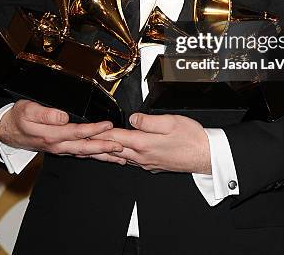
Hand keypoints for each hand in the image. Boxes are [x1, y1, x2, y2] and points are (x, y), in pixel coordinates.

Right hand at [0, 100, 124, 162]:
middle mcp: (58, 145)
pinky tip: (105, 155)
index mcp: (51, 135)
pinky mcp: (61, 148)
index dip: (93, 130)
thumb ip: (46, 114)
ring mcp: (60, 149)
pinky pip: (81, 153)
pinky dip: (95, 155)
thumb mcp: (28, 110)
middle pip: (85, 148)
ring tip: (120, 156)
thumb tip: (63, 117)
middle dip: (105, 148)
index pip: (77, 133)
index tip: (107, 126)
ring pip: (85, 153)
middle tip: (121, 147)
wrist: (7, 130)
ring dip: (103, 155)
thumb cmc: (18, 118)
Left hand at [92, 113, 211, 173]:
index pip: (115, 137)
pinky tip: (116, 156)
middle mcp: (142, 156)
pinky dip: (119, 157)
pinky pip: (131, 161)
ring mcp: (147, 163)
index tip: (86, 131)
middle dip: (95, 147)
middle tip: (78, 146)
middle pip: (113, 150)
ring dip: (104, 153)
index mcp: (144, 143)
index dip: (99, 133)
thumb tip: (133, 119)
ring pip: (120, 158)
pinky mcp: (153, 165)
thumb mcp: (170, 122)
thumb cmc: (192, 138)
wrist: (206, 155)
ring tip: (90, 152)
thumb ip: (148, 120)